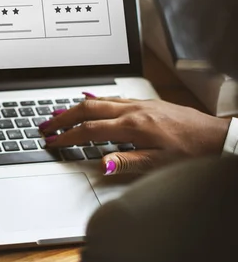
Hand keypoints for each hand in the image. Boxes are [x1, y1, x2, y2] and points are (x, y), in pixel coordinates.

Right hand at [40, 95, 230, 175]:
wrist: (217, 137)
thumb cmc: (191, 152)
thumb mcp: (160, 164)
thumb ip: (127, 162)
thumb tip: (101, 163)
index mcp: (133, 126)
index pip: (90, 130)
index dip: (67, 136)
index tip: (52, 141)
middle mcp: (133, 110)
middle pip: (87, 108)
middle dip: (63, 116)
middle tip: (45, 124)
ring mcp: (139, 104)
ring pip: (98, 100)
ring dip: (75, 107)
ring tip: (58, 114)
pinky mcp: (145, 103)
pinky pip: (112, 97)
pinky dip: (94, 100)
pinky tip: (89, 100)